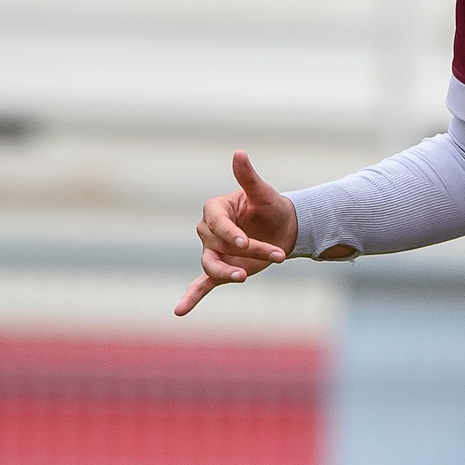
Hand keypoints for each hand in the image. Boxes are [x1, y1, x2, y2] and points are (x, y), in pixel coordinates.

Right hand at [176, 151, 296, 315]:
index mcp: (216, 210)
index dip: (230, 232)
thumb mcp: (264, 193)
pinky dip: (191, 297)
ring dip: (227, 271)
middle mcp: (210, 231)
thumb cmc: (272, 208)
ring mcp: (214, 251)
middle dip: (248, 250)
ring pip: (212, 264)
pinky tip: (179, 311)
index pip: (216, 222)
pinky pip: (202, 284)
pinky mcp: (221, 268)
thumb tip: (239, 152)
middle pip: (220, 244)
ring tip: (244, 277)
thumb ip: (249, 177)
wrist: (285, 229)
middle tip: (276, 255)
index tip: (246, 241)